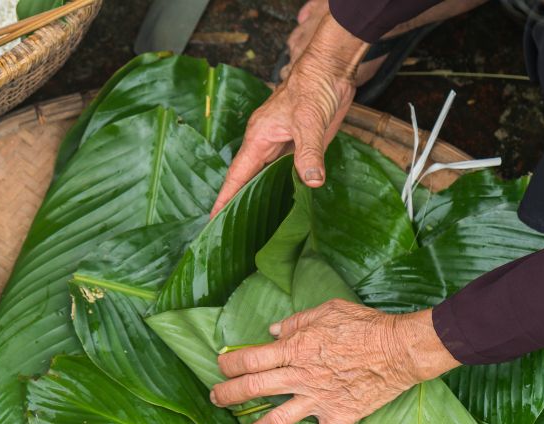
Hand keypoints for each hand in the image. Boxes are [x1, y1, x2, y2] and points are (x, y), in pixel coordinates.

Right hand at [210, 14, 368, 217]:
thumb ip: (308, 153)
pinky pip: (285, 171)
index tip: (212, 220)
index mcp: (259, 139)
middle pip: (247, 180)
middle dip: (237, 204)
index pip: (237, 176)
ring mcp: (281, 146)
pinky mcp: (298, 145)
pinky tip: (282, 202)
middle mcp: (266, 145)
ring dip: (258, 197)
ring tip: (251, 225)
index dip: (225, 198)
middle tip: (228, 232)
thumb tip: (312, 182)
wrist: (331, 70)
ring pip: (265, 176)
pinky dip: (280, 187)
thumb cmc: (313, 89)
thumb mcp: (309, 122)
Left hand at [210, 299, 459, 423]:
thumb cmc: (364, 324)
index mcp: (295, 348)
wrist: (398, 348)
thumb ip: (296, 321)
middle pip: (254, 388)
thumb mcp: (327, 310)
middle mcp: (300, 376)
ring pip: (278, 420)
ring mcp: (318, 399)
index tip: (222, 365)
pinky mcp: (339, 416)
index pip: (251, 359)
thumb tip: (272, 331)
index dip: (231, 363)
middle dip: (228, 394)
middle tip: (216, 398)